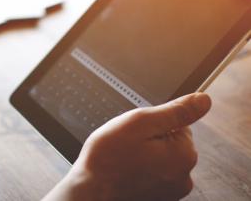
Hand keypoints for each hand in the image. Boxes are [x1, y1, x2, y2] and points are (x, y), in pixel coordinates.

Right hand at [45, 93, 211, 200]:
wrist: (90, 193)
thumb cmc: (108, 160)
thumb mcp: (140, 123)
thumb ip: (175, 111)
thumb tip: (202, 101)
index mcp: (184, 154)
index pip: (178, 123)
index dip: (153, 123)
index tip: (135, 132)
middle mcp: (183, 176)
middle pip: (170, 142)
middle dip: (148, 140)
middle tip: (125, 145)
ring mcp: (170, 191)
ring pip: (159, 159)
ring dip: (143, 156)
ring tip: (122, 160)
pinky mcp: (156, 198)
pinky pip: (152, 175)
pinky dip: (139, 172)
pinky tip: (123, 172)